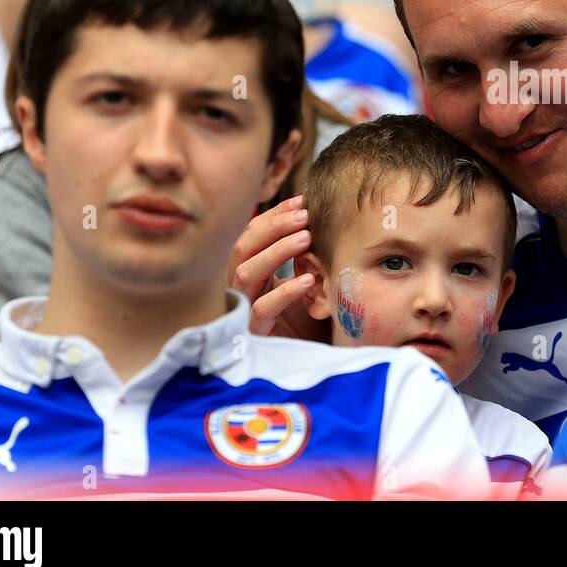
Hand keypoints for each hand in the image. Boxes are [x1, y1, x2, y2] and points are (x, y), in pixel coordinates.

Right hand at [227, 195, 327, 339]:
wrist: (312, 365)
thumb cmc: (311, 322)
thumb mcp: (311, 284)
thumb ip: (309, 258)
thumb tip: (324, 222)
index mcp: (255, 274)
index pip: (253, 236)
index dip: (275, 216)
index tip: (302, 200)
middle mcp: (245, 289)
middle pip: (243, 248)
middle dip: (272, 227)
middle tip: (304, 215)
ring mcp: (247, 311)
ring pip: (246, 273)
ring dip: (275, 251)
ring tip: (305, 237)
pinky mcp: (257, 335)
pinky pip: (264, 309)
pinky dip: (284, 291)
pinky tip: (307, 280)